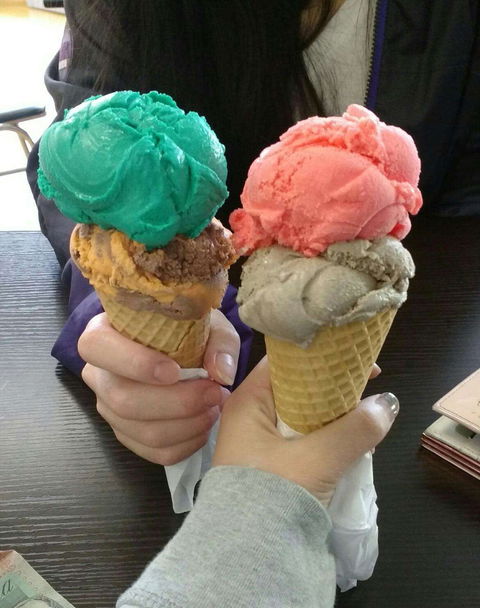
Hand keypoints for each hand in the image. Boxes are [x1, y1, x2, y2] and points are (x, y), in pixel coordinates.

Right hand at [79, 309, 239, 464]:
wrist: (188, 353)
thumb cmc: (189, 331)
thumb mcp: (209, 324)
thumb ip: (219, 342)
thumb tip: (221, 372)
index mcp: (104, 333)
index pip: (97, 346)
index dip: (134, 362)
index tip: (174, 371)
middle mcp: (99, 373)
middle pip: (122, 399)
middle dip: (176, 402)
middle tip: (214, 393)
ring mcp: (109, 407)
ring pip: (140, 430)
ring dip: (186, 425)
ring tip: (214, 407)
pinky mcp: (126, 434)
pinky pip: (153, 451)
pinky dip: (186, 443)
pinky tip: (205, 424)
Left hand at [213, 357, 397, 504]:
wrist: (246, 553)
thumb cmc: (273, 494)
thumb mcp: (318, 459)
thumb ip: (355, 430)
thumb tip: (387, 404)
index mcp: (247, 402)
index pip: (284, 363)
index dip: (320, 357)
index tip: (354, 359)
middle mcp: (249, 416)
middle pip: (295, 388)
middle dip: (331, 387)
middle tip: (365, 384)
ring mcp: (258, 441)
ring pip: (301, 414)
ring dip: (331, 413)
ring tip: (362, 410)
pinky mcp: (270, 463)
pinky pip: (301, 438)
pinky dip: (324, 435)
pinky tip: (348, 437)